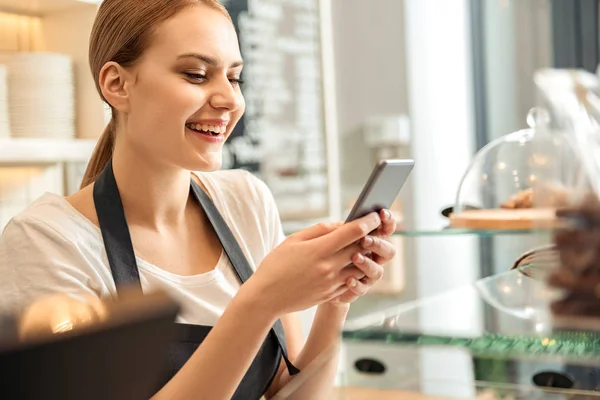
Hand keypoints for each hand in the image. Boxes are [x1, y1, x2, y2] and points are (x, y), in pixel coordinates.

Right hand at [242, 212, 381, 315]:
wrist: (266, 297)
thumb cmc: (276, 265)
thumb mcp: (293, 240)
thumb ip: (319, 230)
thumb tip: (340, 224)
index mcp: (319, 250)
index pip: (353, 232)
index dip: (368, 221)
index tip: (375, 215)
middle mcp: (329, 267)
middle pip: (361, 247)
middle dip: (371, 236)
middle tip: (377, 227)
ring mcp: (332, 283)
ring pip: (361, 266)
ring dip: (366, 255)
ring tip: (366, 245)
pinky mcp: (332, 294)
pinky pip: (352, 280)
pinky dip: (357, 270)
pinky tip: (354, 263)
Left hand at [331, 209, 396, 303]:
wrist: (311, 279)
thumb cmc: (322, 252)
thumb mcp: (327, 237)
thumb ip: (340, 230)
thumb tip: (348, 222)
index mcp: (370, 240)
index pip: (386, 229)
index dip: (388, 221)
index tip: (382, 213)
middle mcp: (373, 258)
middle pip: (388, 251)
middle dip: (378, 244)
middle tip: (364, 239)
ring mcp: (367, 275)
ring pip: (378, 271)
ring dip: (367, 264)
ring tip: (354, 257)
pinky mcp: (357, 289)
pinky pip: (362, 289)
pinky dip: (357, 284)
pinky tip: (348, 280)